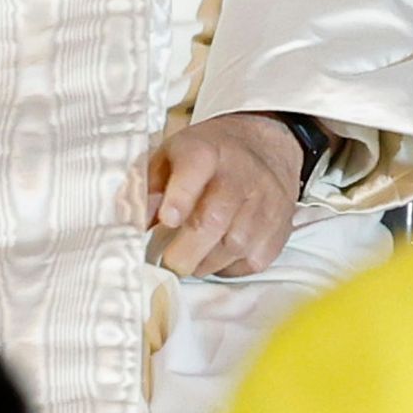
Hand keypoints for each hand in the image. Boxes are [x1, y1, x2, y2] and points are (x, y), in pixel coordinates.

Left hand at [150, 112, 304, 277]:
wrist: (266, 146)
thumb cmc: (209, 156)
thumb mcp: (171, 156)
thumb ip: (148, 187)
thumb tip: (132, 224)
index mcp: (205, 150)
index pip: (195, 168)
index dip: (179, 197)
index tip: (166, 220)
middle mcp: (240, 173)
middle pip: (215, 218)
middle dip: (186, 250)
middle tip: (170, 262)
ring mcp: (265, 201)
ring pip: (234, 245)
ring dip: (206, 262)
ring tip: (192, 257)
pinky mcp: (280, 227)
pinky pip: (254, 260)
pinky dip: (231, 266)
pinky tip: (219, 255)